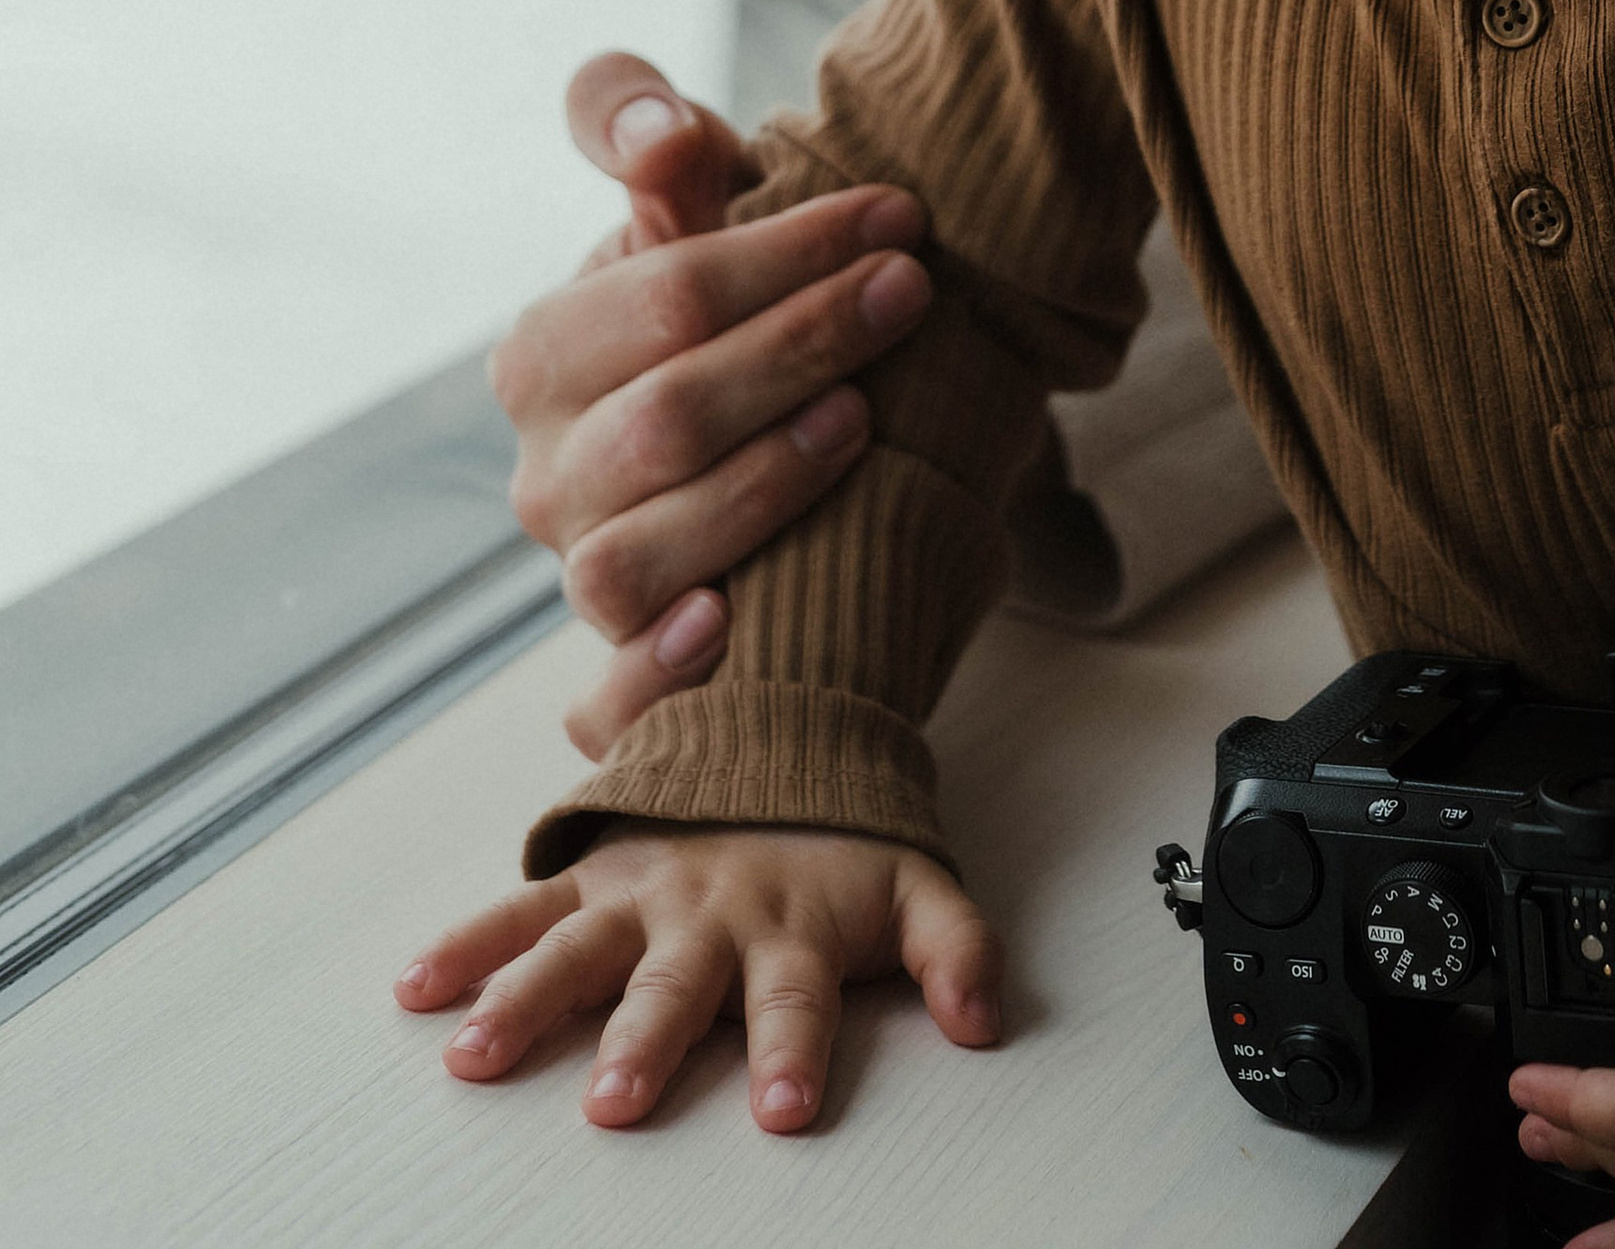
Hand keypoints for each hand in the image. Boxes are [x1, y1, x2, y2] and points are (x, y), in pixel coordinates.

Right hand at [394, 824, 998, 1131]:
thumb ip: (958, 949)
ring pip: (576, 949)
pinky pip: (521, 908)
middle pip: (674, 989)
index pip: (799, 1003)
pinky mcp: (592, 873)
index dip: (795, 1052)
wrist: (791, 716)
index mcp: (791, 927)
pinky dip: (466, 942)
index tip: (783, 1112)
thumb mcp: (918, 881)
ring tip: (475, 1054)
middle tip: (614, 1106)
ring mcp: (641, 891)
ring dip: (527, 1001)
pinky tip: (415, 986)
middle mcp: (709, 913)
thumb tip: (985, 1022)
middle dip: (646, 1044)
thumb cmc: (848, 834)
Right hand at [490, 50, 936, 755]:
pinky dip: (658, 673)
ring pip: (635, 557)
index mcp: (545, 355)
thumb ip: (649, 136)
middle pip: (665, 420)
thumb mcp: (695, 202)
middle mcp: (548, 476)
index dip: (783, 253)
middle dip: (797, 347)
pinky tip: (730, 625)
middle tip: (909, 292)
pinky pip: (609, 702)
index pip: (664, 300)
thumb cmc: (730, 298)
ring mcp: (583, 578)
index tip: (894, 217)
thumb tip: (659, 135)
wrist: (772, 422)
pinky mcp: (622, 675)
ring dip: (756, 490)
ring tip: (860, 421)